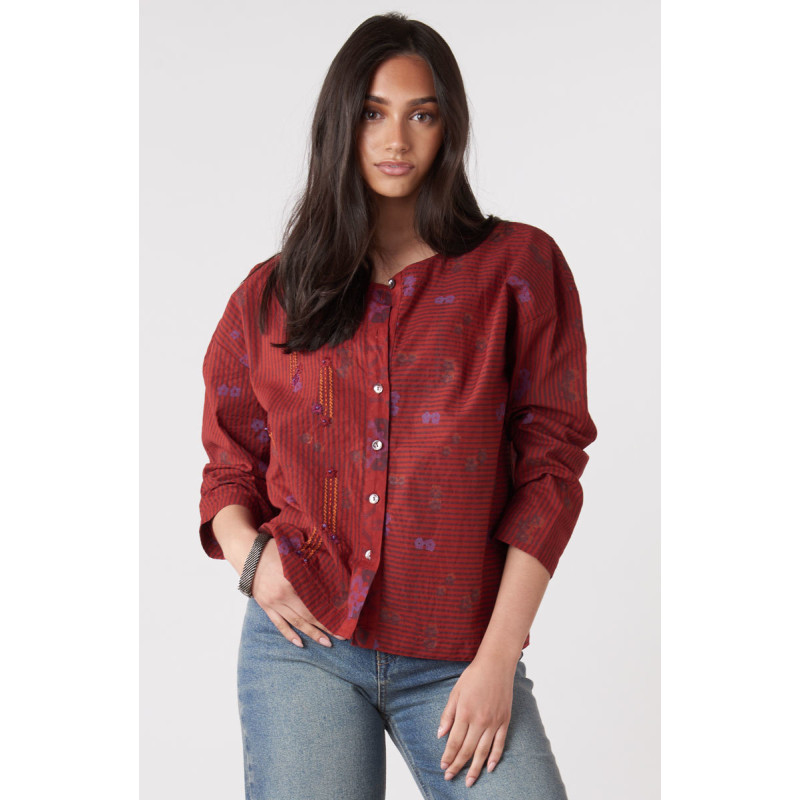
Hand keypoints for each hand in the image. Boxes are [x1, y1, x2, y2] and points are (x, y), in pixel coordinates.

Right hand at [251, 537, 346, 647]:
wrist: (248, 554)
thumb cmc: (273, 550)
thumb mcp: (293, 554)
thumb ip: (310, 564)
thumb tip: (331, 573)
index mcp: (291, 581)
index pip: (315, 599)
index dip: (329, 610)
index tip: (343, 618)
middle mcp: (282, 595)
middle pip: (308, 614)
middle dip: (325, 626)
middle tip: (341, 636)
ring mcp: (273, 603)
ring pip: (296, 622)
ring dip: (311, 633)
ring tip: (326, 643)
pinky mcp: (266, 607)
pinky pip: (279, 624)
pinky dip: (289, 634)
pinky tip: (300, 644)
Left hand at [437, 655, 514, 787]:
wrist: (496, 665)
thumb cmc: (473, 676)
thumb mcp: (455, 692)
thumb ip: (448, 714)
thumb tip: (440, 734)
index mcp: (465, 712)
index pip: (454, 741)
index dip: (448, 756)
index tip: (443, 766)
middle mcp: (480, 720)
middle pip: (467, 749)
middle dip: (458, 766)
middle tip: (450, 777)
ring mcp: (494, 722)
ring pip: (483, 751)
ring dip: (475, 768)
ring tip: (469, 782)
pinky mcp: (505, 720)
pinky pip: (500, 743)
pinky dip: (494, 757)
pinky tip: (489, 768)